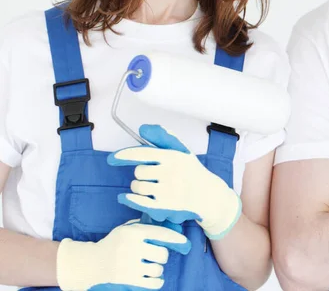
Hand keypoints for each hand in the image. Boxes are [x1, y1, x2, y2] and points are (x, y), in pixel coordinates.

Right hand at [56, 219, 190, 289]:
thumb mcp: (126, 229)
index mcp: (133, 233)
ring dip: (158, 269)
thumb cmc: (114, 243)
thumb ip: (144, 226)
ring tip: (152, 266)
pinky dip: (157, 281)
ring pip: (158, 269)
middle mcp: (131, 248)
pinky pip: (153, 283)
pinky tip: (154, 277)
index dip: (175, 238)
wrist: (92, 263)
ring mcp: (129, 266)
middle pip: (162, 254)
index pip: (160, 234)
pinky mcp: (128, 281)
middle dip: (163, 255)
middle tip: (158, 255)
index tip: (185, 242)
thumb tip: (167, 222)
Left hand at [108, 125, 241, 239]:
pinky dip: (130, 199)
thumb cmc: (191, 171)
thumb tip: (142, 128)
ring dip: (138, 187)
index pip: (144, 153)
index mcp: (173, 156)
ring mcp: (168, 191)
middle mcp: (171, 172)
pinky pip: (139, 202)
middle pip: (139, 172)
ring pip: (138, 187)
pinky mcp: (165, 207)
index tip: (111, 159)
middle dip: (140, 174)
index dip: (125, 155)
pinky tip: (124, 197)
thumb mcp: (181, 150)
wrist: (208, 195)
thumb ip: (162, 137)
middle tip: (151, 176)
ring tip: (151, 187)